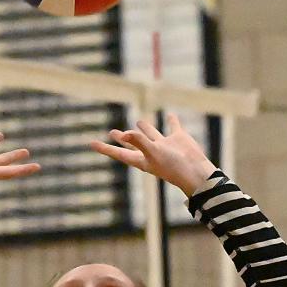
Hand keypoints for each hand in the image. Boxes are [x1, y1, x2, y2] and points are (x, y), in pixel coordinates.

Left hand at [91, 112, 216, 198]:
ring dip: (145, 128)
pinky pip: (173, 127)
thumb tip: (124, 133)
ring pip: (151, 134)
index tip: (92, 143)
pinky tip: (170, 115)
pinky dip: (172, 120)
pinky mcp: (178, 139)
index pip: (118, 152)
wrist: (195, 171)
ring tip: (138, 121)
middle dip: (122, 138)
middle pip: (132, 144)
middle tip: (112, 132)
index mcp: (141, 159)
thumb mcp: (153, 152)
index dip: (105, 148)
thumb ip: (139, 141)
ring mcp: (165, 146)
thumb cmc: (173, 166)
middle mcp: (151, 152)